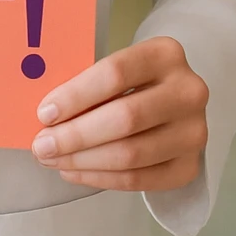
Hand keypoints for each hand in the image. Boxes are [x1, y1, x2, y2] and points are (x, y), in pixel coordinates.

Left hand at [31, 36, 208, 191]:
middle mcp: (188, 92)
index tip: (44, 113)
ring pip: (131, 154)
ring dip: (84, 161)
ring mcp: (193, 132)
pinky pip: (139, 180)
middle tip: (41, 145)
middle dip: (75, 135)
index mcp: (165, 54)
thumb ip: (88, 84)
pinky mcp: (189, 167)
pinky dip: (101, 178)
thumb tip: (45, 115)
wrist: (176, 103)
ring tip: (54, 160)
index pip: (115, 74)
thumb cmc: (133, 81)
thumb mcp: (118, 68)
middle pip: (125, 118)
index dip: (76, 96)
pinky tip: (75, 172)